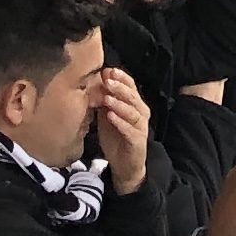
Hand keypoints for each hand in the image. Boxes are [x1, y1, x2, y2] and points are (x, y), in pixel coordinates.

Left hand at [89, 69, 152, 185]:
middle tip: (107, 81)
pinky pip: (129, 129)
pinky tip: (110, 116)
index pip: (130, 86)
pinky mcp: (137, 141)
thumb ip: (104, 101)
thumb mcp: (107, 116)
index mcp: (134, 104)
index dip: (121, 78)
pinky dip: (120, 122)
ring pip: (133, 111)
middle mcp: (141, 113)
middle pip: (132, 96)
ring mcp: (140, 127)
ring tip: (107, 98)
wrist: (124, 165)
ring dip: (119, 104)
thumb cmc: (116, 138)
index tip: (108, 70)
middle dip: (120, 87)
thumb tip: (95, 83)